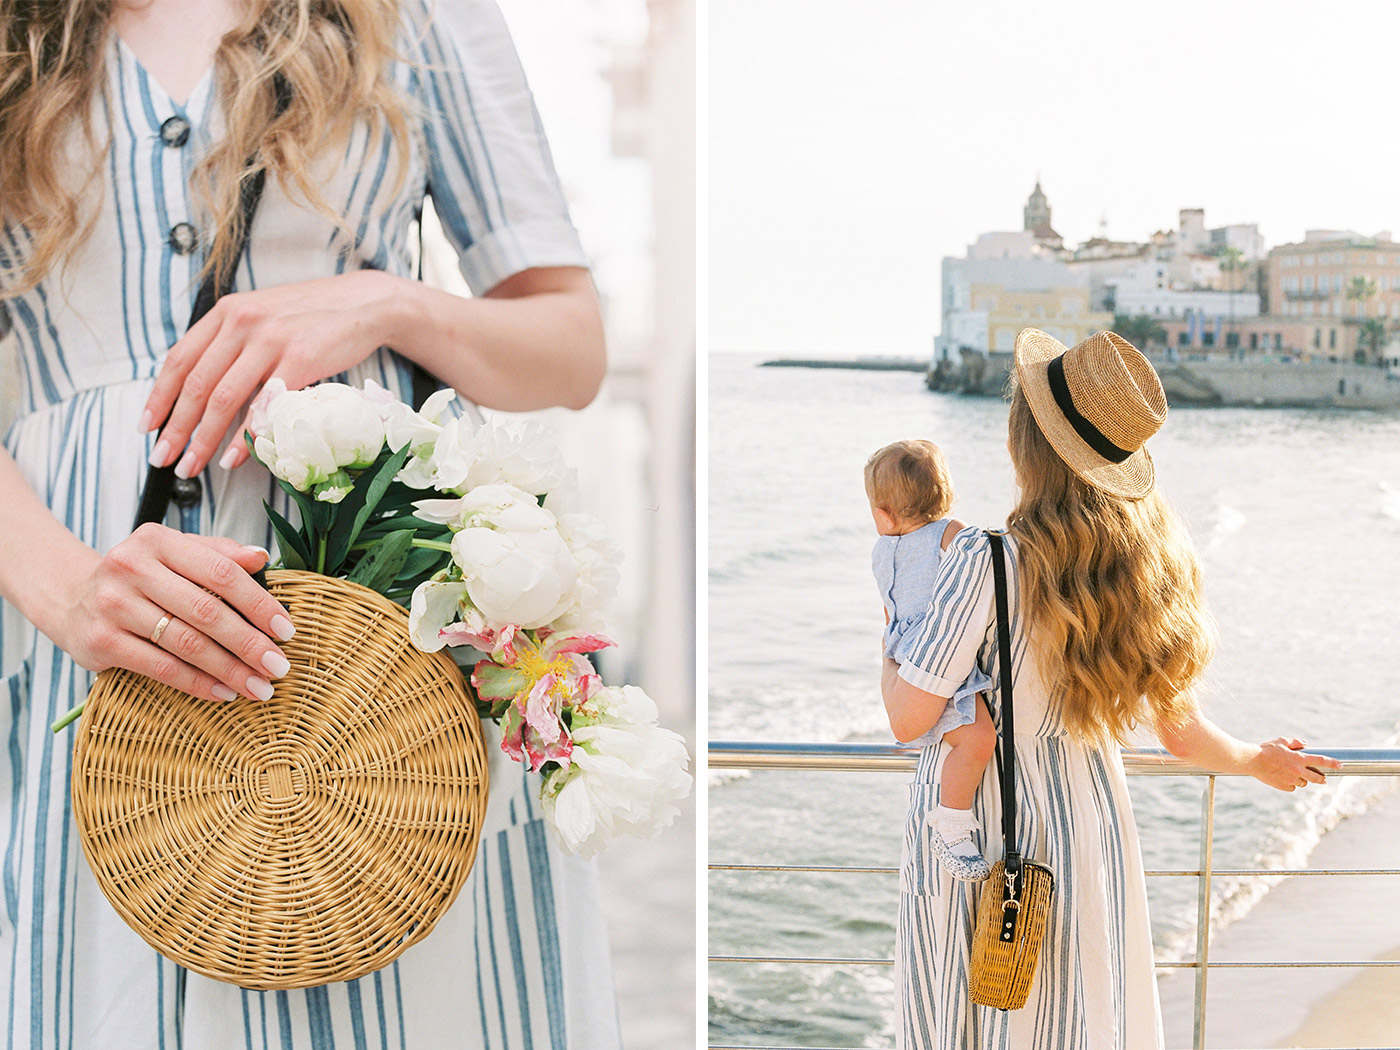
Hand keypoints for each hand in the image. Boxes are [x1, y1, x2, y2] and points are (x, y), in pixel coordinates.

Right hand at [54, 524, 295, 702]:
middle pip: (206, 610)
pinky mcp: (101, 641)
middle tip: (279, 665)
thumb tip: (261, 557)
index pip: (220, 571)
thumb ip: (218, 553)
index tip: (285, 629)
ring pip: (186, 643)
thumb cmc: (142, 576)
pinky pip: (160, 667)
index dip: (258, 602)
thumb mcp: (175, 553)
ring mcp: (113, 605)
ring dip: (230, 669)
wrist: (73, 597)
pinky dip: (197, 683)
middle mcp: (131, 568)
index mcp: (157, 541)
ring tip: (259, 686)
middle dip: (249, 642)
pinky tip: (224, 692)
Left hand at [139, 270, 403, 478]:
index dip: (159, 396)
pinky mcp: (301, 360)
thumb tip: (203, 387)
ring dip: (203, 439)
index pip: (179, 358)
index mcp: (227, 313)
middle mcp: (243, 323)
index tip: (147, 427)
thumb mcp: (264, 316)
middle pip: (196, 384)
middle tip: (163, 458)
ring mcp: (271, 341)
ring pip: (223, 398)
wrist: (365, 304)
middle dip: (175, 427)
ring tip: (192, 465)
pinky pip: (263, 405)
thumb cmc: (313, 316)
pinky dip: (245, 436)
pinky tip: (234, 457)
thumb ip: (233, 342)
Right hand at [1245, 737, 1341, 791]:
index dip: (1332, 763)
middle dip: (1322, 778)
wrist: (1252, 761)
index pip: (1321, 761)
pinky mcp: (1283, 786)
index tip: (1340, 765)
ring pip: (1304, 783)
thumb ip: (1295, 742)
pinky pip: (1292, 787)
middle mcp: (1297, 770)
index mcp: (1299, 758)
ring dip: (1303, 780)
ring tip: (1295, 774)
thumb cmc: (1266, 750)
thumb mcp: (1281, 741)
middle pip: (1317, 778)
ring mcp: (1291, 779)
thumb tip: (1305, 743)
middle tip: (1323, 778)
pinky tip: (1284, 778)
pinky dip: (1291, 783)